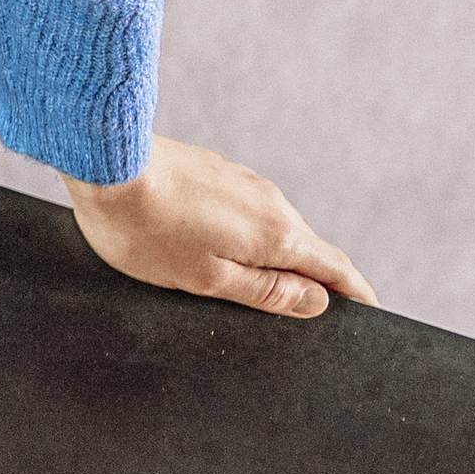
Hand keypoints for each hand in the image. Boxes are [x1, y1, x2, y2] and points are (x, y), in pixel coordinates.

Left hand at [62, 135, 377, 318]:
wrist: (106, 162)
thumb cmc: (146, 230)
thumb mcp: (207, 278)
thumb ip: (266, 292)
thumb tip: (318, 301)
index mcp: (277, 235)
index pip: (334, 268)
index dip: (354, 293)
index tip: (368, 310)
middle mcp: (271, 202)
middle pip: (304, 248)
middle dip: (312, 278)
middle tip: (310, 311)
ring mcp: (243, 183)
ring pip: (271, 228)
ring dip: (274, 255)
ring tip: (260, 285)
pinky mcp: (216, 171)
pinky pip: (245, 211)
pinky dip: (246, 234)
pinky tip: (219, 247)